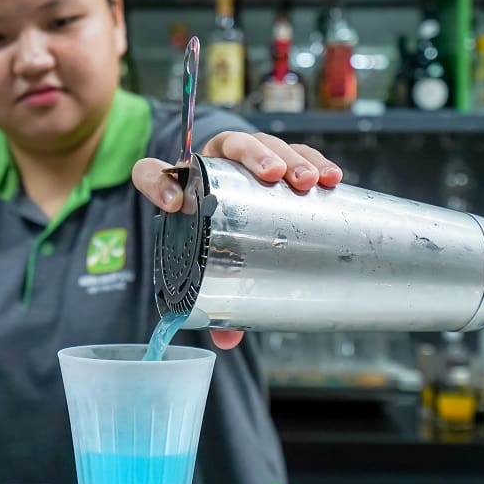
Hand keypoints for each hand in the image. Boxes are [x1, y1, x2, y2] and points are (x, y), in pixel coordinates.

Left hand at [132, 132, 342, 349]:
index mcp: (185, 183)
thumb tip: (226, 339)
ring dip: (291, 158)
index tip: (172, 204)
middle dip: (254, 156)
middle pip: (230, 144)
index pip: (153, 172)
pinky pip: (299, 152)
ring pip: (269, 145)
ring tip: (307, 181)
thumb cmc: (217, 233)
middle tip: (274, 176)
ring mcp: (250, 156)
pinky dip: (315, 161)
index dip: (156, 183)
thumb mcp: (212, 258)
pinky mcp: (281, 157)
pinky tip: (331, 177)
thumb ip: (215, 294)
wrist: (237, 208)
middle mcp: (215, 161)